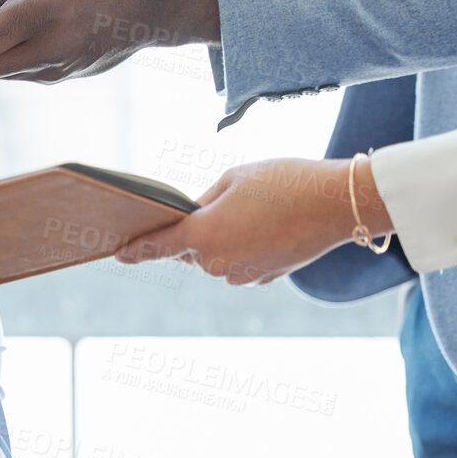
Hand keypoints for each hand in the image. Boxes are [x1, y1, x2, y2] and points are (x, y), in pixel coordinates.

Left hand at [113, 157, 392, 285]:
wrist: (338, 205)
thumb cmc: (285, 181)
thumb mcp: (235, 178)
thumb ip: (205, 201)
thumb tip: (193, 216)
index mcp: (202, 234)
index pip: (157, 246)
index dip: (136, 249)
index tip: (119, 254)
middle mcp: (216, 262)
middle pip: (189, 250)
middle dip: (196, 231)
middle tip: (223, 206)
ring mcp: (239, 275)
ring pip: (215, 258)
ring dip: (222, 240)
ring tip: (255, 213)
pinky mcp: (261, 279)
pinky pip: (239, 264)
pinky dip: (244, 249)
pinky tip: (267, 228)